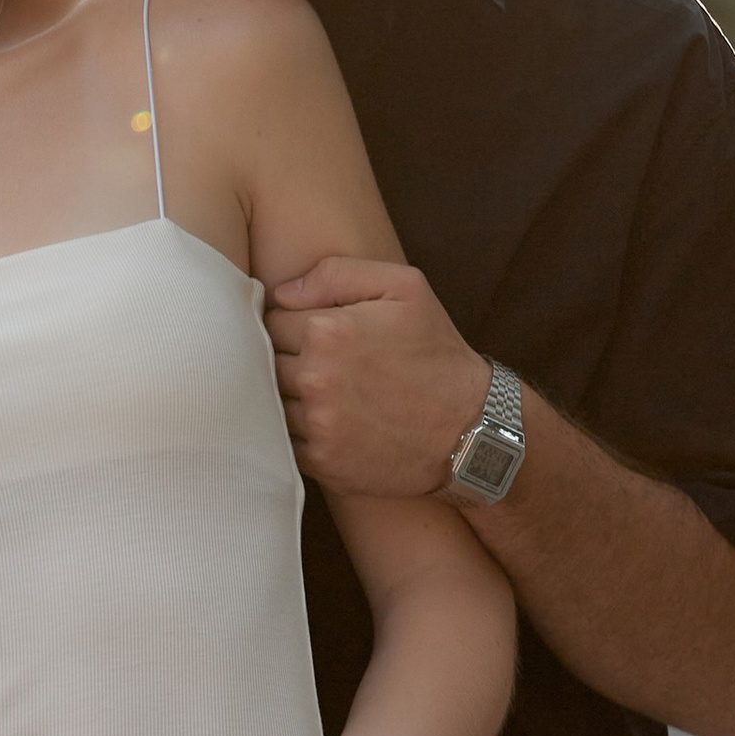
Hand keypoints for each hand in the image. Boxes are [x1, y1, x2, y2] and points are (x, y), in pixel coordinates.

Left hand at [267, 257, 491, 503]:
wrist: (470, 429)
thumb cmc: (437, 352)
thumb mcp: (405, 288)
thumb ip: (337, 274)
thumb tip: (282, 292)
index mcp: (327, 331)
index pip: (273, 318)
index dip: (292, 322)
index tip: (315, 331)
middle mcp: (315, 378)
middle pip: (264, 359)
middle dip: (287, 358)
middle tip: (319, 362)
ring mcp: (317, 424)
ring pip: (269, 400)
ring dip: (286, 395)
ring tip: (322, 391)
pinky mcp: (322, 461)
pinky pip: (282, 439)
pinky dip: (295, 429)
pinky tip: (324, 420)